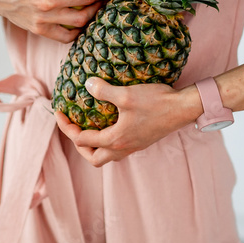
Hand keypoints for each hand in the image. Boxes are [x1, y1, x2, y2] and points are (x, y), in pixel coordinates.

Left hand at [54, 77, 201, 166]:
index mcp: (115, 140)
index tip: (59, 111)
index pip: (81, 140)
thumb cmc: (157, 102)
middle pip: (92, 158)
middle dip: (78, 145)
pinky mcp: (141, 142)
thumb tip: (87, 85)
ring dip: (92, 147)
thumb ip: (104, 91)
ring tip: (87, 129)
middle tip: (72, 127)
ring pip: (106, 157)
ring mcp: (133, 147)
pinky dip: (106, 142)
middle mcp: (123, 148)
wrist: (184, 109)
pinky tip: (108, 125)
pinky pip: (117, 149)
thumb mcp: (126, 94)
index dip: (66, 126)